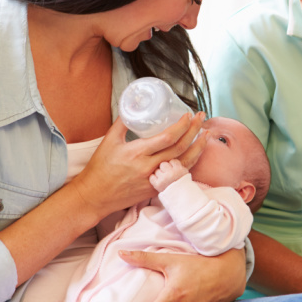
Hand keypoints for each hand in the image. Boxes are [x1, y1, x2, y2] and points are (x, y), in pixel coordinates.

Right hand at [69, 113, 205, 222]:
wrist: (95, 196)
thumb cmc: (100, 168)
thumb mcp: (109, 140)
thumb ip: (123, 122)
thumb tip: (134, 105)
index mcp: (137, 153)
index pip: (167, 138)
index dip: (182, 126)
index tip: (188, 115)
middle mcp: (149, 167)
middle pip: (179, 148)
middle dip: (194, 131)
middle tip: (201, 118)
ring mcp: (154, 180)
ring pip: (183, 163)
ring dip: (198, 148)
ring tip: (206, 135)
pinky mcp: (156, 189)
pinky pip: (177, 175)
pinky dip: (189, 163)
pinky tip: (196, 154)